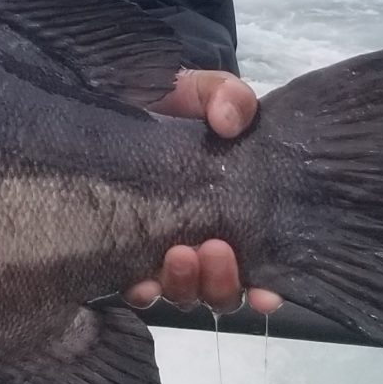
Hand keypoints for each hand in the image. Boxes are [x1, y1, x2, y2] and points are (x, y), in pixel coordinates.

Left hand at [125, 69, 282, 316]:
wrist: (114, 99)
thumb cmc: (165, 101)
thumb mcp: (199, 89)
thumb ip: (225, 94)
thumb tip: (232, 120)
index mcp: (230, 212)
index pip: (257, 265)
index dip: (266, 288)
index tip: (268, 292)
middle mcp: (199, 241)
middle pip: (220, 290)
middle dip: (222, 280)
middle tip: (213, 248)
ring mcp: (160, 251)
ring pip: (182, 294)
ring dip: (186, 284)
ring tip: (179, 254)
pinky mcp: (122, 252)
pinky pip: (136, 289)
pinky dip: (143, 291)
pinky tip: (141, 282)